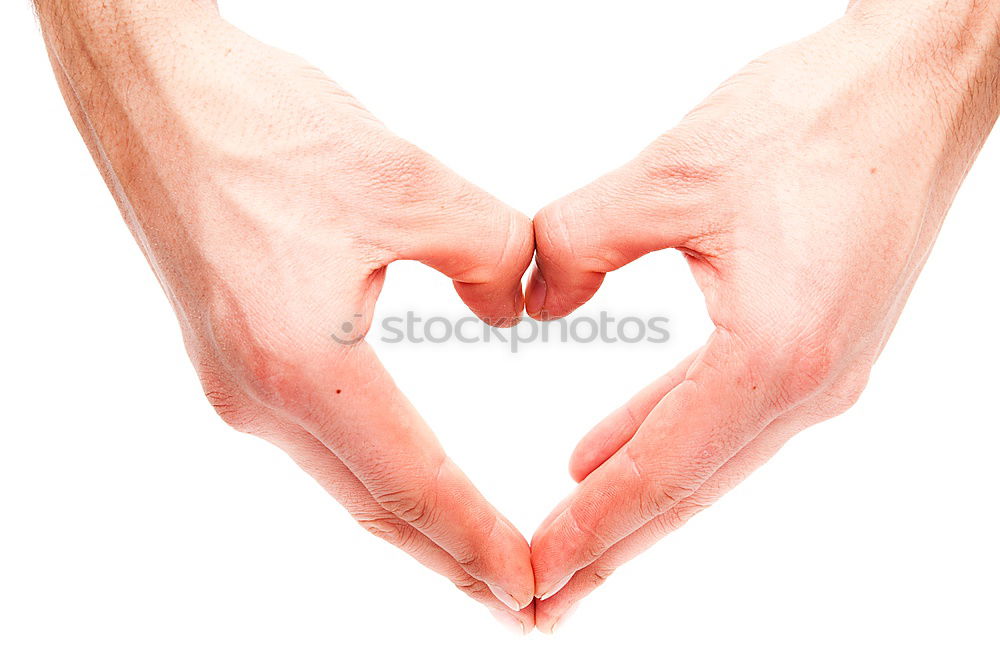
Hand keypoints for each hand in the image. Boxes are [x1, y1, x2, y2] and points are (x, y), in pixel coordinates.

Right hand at [38, 3, 535, 627]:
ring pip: (347, 480)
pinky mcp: (234, 359)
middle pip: (375, 506)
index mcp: (300, 366)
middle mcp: (259, 397)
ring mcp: (238, 384)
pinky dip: (378, 475)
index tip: (531, 588)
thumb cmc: (266, 128)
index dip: (476, 542)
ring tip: (476, 559)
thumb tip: (515, 309)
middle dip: (450, 560)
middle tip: (519, 603)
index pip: (413, 483)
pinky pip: (320, 442)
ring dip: (415, 522)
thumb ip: (491, 254)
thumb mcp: (409, 183)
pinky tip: (409, 480)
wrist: (157, 94)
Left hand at [527, 2, 998, 629]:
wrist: (915, 84)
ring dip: (637, 501)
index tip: (533, 573)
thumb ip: (576, 242)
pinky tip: (609, 450)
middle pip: (687, 489)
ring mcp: (820, 371)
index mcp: (776, 357)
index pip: (662, 470)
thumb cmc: (813, 119)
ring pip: (705, 458)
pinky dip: (663, 436)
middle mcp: (808, 385)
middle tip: (544, 603)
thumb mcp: (669, 174)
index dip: (592, 527)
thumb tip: (537, 301)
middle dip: (610, 547)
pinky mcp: (815, 343)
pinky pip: (724, 414)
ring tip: (573, 546)